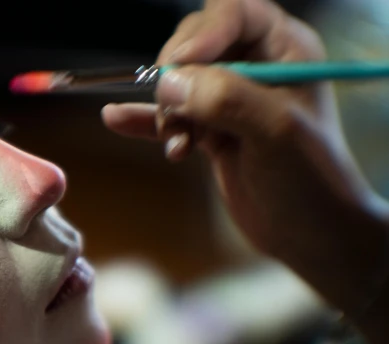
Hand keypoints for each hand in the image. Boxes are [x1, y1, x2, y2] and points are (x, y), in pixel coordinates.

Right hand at [103, 0, 388, 326]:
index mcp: (286, 50)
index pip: (234, 14)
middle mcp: (257, 66)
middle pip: (196, 44)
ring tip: (180, 146)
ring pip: (178, 83)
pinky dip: (143, 120)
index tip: (179, 69)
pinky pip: (168, 116)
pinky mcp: (210, 131)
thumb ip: (225, 99)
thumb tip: (168, 84)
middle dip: (177, 79)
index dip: (202, 35)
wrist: (313, 236)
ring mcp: (230, 100)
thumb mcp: (275, 132)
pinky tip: (116, 120)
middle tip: (177, 116)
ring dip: (168, 113)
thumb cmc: (312, 181)